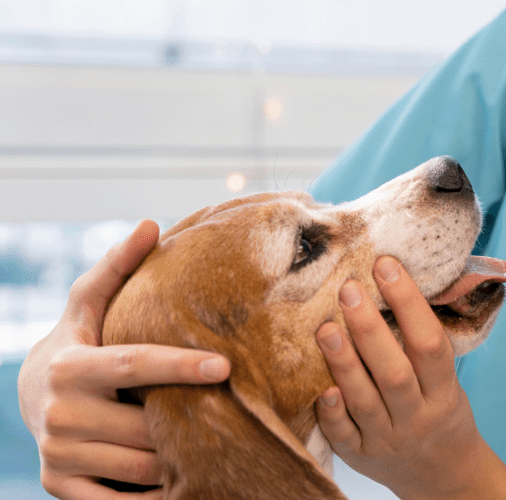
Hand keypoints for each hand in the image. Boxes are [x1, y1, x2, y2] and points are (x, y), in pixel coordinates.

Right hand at [17, 220, 231, 499]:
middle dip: (190, 422)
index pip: (135, 366)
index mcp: (71, 366)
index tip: (226, 366)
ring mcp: (59, 453)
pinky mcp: (60, 486)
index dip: (180, 367)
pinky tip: (186, 482)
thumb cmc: (78, 343)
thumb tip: (150, 224)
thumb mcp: (88, 305)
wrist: (29, 400)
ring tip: (214, 444)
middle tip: (232, 416)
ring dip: (183, 459)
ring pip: (144, 465)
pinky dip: (156, 497)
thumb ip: (117, 267)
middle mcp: (60, 413)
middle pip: (148, 424)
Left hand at [315, 257, 505, 499]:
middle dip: (370, 329)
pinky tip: (320, 387)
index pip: (430, 344)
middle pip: (395, 373)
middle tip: (348, 289)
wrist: (442, 474)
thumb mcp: (447, 381)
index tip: (386, 266)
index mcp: (444, 393)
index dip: (409, 303)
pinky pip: (343, 435)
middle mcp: (418, 417)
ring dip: (344, 363)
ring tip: (324, 327)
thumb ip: (423, 346)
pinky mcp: (360, 456)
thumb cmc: (440, 411)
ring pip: (366, 401)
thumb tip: (391, 281)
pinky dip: (332, 412)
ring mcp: (388, 440)